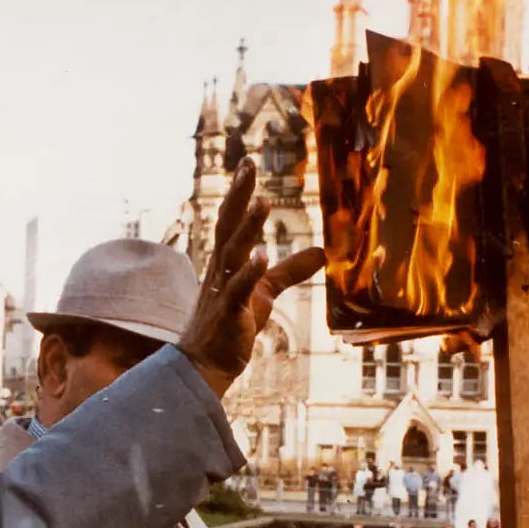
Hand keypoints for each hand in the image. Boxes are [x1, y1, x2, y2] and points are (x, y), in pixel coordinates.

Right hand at [177, 157, 325, 397]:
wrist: (207, 364)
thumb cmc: (232, 324)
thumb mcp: (265, 292)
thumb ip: (289, 271)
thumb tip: (321, 253)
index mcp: (227, 262)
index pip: (231, 220)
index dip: (240, 193)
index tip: (247, 163)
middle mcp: (220, 270)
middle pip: (228, 226)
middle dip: (238, 196)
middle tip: (248, 166)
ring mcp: (222, 291)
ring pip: (233, 253)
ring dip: (248, 229)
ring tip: (263, 204)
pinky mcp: (228, 313)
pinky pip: (237, 290)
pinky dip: (247, 272)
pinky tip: (260, 257)